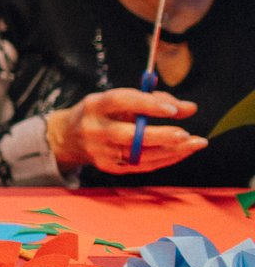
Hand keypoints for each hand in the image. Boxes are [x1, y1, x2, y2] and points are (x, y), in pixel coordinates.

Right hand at [45, 89, 204, 173]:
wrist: (69, 138)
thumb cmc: (102, 113)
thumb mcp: (119, 100)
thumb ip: (155, 100)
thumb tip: (190, 108)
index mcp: (95, 105)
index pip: (120, 102)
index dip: (148, 105)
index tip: (173, 110)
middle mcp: (94, 129)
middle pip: (128, 136)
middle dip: (159, 136)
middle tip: (185, 134)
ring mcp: (100, 152)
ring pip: (139, 154)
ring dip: (171, 150)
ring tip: (197, 143)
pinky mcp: (109, 167)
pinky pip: (142, 165)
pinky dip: (165, 159)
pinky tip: (183, 152)